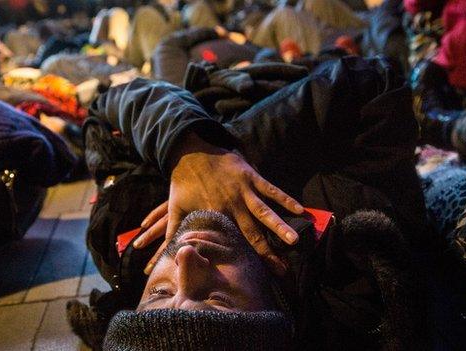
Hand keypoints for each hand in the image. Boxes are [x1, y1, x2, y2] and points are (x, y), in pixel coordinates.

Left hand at [133, 132, 303, 274]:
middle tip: (281, 269)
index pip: (230, 243)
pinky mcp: (251, 176)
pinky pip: (271, 189)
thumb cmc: (183, 181)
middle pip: (252, 234)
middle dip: (267, 252)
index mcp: (214, 215)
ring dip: (279, 227)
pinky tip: (299, 209)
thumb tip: (166, 253)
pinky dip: (285, 199)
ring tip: (294, 241)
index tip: (253, 276)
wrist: (190, 149)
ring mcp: (243, 190)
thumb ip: (173, 232)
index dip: (242, 260)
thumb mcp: (175, 208)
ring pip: (265, 212)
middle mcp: (232, 205)